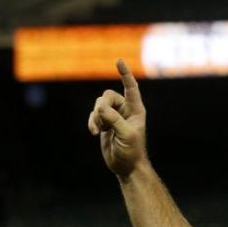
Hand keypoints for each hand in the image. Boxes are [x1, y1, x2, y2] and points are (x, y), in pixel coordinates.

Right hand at [87, 59, 147, 177]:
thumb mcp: (125, 134)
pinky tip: (94, 133)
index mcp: (136, 109)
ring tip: (100, 130)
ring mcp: (114, 116)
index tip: (118, 61)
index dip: (125, 74)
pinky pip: (93, 115)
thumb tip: (100, 107)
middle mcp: (125, 110)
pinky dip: (92, 122)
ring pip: (98, 105)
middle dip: (102, 108)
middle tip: (104, 123)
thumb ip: (113, 119)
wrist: (126, 165)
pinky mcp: (104, 123)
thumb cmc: (132, 151)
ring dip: (96, 117)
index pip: (131, 87)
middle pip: (107, 96)